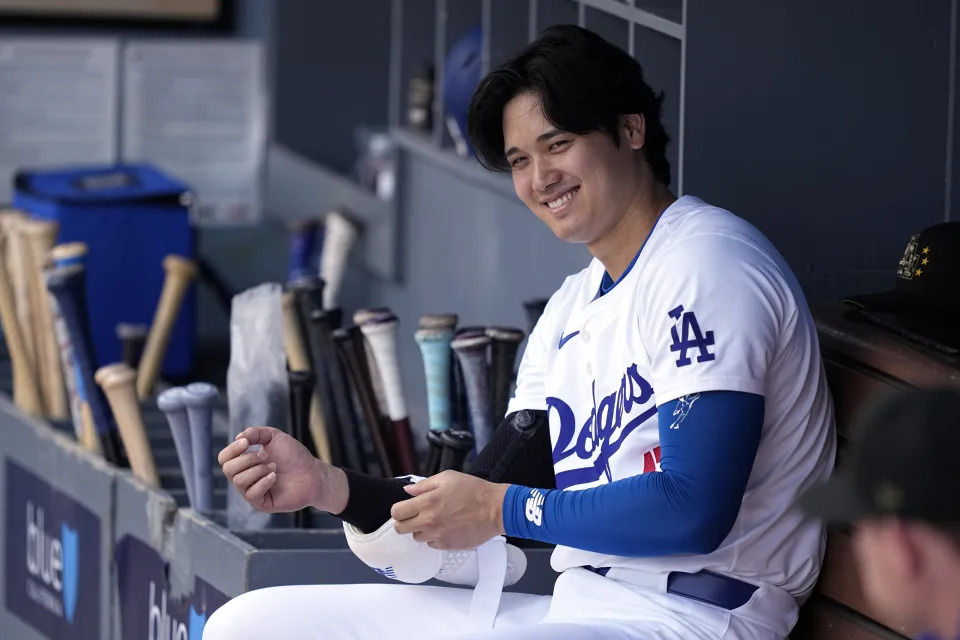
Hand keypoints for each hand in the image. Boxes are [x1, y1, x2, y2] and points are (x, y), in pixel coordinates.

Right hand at [217, 426, 347, 514]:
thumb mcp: (274, 437)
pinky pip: (251, 494)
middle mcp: (245, 478)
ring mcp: (252, 492)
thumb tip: (238, 437)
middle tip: (266, 456)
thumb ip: (255, 433)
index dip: (232, 450)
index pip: (224, 458)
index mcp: (244, 462)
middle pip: (228, 470)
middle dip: (247, 459)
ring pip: (239, 481)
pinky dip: (263, 482)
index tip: (246, 443)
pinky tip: (275, 477)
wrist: (312, 473)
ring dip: (258, 470)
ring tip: (274, 467)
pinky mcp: (261, 504)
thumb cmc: (294, 456)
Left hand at [391, 471, 508, 549]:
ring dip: (421, 530)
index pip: (397, 512)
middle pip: (401, 529)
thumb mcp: (448, 478)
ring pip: (416, 538)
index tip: (406, 507)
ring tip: (436, 520)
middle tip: (416, 516)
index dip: (399, 510)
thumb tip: (407, 491)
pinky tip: (446, 528)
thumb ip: (424, 485)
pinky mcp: (447, 546)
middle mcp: (428, 521)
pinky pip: (432, 544)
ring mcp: (437, 536)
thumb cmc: (473, 490)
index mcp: (426, 502)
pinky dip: (435, 537)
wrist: (495, 509)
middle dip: (405, 522)